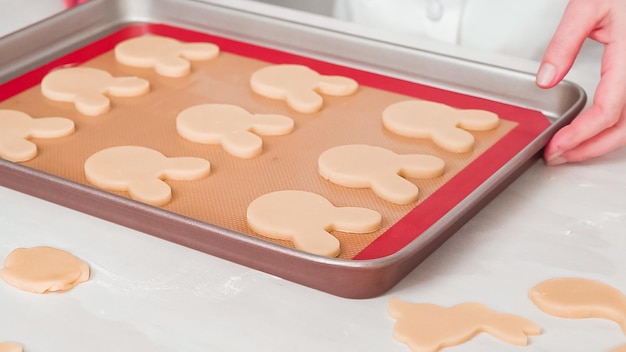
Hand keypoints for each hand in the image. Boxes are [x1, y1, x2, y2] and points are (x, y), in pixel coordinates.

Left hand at [537, 0, 625, 164]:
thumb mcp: (588, 6)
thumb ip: (564, 44)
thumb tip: (546, 80)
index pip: (607, 110)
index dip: (580, 134)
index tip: (556, 145)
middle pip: (625, 128)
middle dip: (590, 148)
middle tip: (559, 155)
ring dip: (604, 143)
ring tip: (573, 149)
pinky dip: (616, 129)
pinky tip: (594, 132)